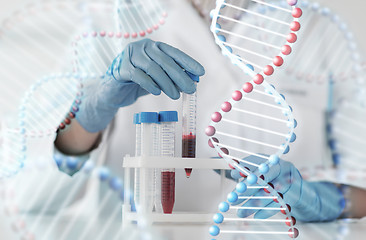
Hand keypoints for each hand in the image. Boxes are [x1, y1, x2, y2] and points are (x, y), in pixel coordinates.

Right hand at [76, 38, 204, 132]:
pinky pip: (138, 75)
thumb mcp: (159, 79)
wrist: (114, 91)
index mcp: (154, 46)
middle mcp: (143, 47)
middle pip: (165, 61)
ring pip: (153, 68)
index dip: (188, 62)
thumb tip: (193, 81)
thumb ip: (172, 77)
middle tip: (191, 89)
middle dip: (180, 76)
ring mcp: (131, 56)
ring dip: (167, 83)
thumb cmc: (139, 83)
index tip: (201, 73)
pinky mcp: (122, 68)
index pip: (174, 53)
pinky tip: (157, 92)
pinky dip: (149, 84)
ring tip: (176, 95)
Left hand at [230, 155, 344, 221]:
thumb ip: (248, 173)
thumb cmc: (274, 181)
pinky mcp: (296, 194)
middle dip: (247, 189)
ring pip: (270, 193)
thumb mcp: (261, 174)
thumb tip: (233, 172)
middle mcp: (283, 167)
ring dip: (254, 204)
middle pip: (264, 178)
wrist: (300, 191)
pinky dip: (266, 211)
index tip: (233, 175)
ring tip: (241, 213)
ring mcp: (291, 181)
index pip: (258, 161)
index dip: (245, 168)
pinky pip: (279, 204)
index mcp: (273, 160)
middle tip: (233, 199)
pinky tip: (256, 216)